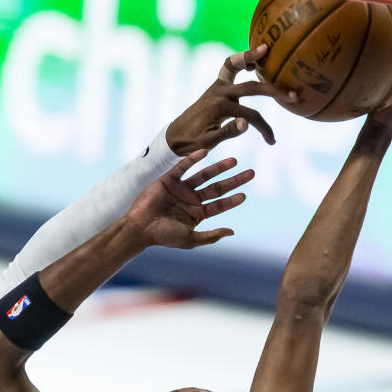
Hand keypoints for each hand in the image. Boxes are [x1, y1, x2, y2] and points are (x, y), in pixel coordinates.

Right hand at [125, 150, 253, 249]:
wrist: (140, 228)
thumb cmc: (164, 236)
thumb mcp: (190, 239)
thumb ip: (211, 236)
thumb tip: (232, 232)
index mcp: (197, 214)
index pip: (219, 205)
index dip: (232, 200)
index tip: (244, 194)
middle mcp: (191, 200)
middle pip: (217, 188)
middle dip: (234, 181)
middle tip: (251, 173)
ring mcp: (181, 189)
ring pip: (204, 175)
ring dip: (219, 168)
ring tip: (234, 161)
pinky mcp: (169, 179)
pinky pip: (183, 167)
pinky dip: (193, 159)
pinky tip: (205, 152)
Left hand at [166, 45, 293, 152]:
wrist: (175, 136)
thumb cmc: (192, 142)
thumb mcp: (208, 142)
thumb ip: (228, 132)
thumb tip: (247, 124)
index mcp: (219, 108)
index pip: (251, 117)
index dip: (264, 128)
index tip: (272, 141)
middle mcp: (219, 92)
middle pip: (252, 88)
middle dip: (273, 92)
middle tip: (292, 95)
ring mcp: (218, 86)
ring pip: (235, 66)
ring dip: (251, 57)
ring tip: (266, 49)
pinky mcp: (217, 84)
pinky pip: (229, 66)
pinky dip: (241, 60)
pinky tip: (254, 59)